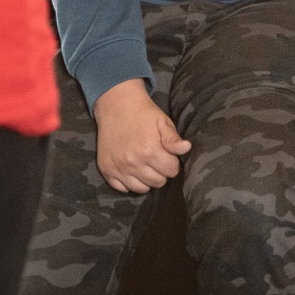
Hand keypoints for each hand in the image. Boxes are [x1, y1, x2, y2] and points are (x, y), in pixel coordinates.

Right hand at [94, 79, 189, 193]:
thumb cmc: (144, 114)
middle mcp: (133, 162)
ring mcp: (119, 168)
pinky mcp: (107, 170)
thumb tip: (187, 148)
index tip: (167, 155)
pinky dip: (129, 183)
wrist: (116, 106)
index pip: (172, 171)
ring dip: (146, 180)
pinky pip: (122, 188)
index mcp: (150, 150)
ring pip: (141, 189)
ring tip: (145, 165)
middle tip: (156, 159)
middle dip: (161, 172)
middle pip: (158, 182)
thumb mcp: (163, 122)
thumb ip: (173, 139)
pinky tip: (132, 170)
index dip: (172, 163)